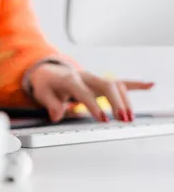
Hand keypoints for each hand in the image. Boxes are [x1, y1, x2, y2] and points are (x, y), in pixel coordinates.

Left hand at [28, 63, 153, 122]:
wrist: (47, 72)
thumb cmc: (46, 84)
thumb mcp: (42, 93)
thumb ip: (51, 104)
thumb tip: (56, 115)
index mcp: (70, 80)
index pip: (84, 92)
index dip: (93, 106)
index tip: (103, 119)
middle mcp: (85, 77)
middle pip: (105, 85)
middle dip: (115, 102)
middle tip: (122, 119)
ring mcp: (95, 79)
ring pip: (115, 85)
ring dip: (125, 101)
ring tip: (129, 118)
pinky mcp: (101, 82)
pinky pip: (120, 82)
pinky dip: (135, 84)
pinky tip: (150, 85)